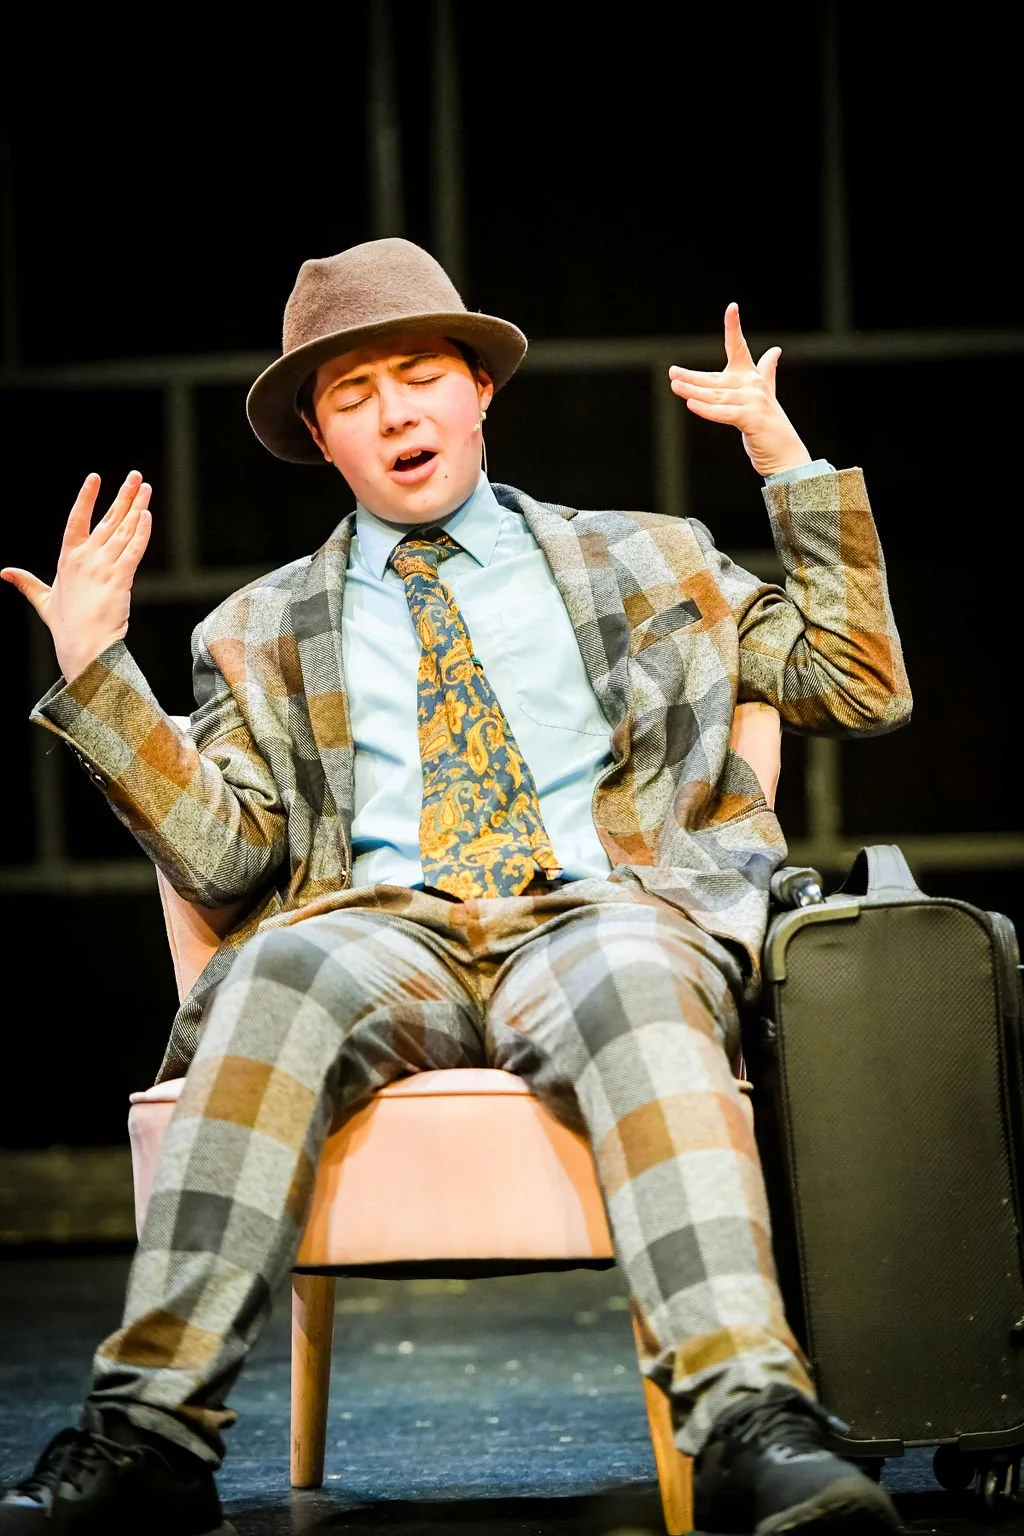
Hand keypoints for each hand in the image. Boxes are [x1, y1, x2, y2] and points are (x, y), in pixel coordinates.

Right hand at [1, 470, 151, 682]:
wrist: (83, 648)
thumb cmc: (66, 626)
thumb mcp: (43, 600)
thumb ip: (28, 583)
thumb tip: (5, 572)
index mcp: (68, 558)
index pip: (77, 519)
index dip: (86, 497)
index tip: (95, 478)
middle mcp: (85, 558)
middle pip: (108, 519)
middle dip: (123, 496)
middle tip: (136, 476)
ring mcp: (102, 567)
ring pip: (124, 530)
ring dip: (137, 508)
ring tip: (146, 489)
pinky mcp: (119, 579)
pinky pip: (133, 550)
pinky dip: (141, 532)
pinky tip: (147, 516)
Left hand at [668, 302, 811, 477]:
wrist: (784, 453)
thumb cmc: (769, 425)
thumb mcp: (765, 395)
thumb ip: (766, 372)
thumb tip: (776, 350)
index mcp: (752, 377)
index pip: (739, 347)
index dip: (734, 327)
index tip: (732, 307)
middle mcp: (752, 385)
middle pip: (715, 378)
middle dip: (692, 376)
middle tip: (672, 373)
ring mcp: (753, 401)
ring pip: (715, 396)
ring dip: (693, 392)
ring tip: (675, 386)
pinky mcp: (751, 418)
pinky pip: (723, 413)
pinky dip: (707, 409)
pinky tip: (691, 404)